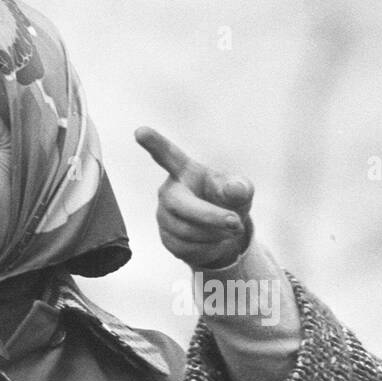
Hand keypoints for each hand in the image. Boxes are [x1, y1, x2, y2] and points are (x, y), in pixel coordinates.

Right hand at [135, 126, 254, 270]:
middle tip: (236, 223)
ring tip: (229, 230)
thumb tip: (236, 189)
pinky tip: (215, 240)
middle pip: (181, 205)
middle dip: (209, 216)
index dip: (154, 143)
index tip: (140, 132)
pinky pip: (187, 248)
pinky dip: (209, 248)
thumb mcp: (241, 191)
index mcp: (185, 171)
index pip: (168, 155)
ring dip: (215, 234)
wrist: (224, 231)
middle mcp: (169, 191)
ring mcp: (164, 216)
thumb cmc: (229, 200)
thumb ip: (240, 188)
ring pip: (187, 230)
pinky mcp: (166, 238)